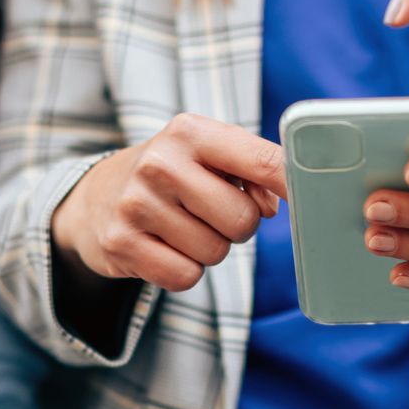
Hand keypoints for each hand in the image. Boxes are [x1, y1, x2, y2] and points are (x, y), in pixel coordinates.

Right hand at [52, 114, 285, 292]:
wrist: (95, 198)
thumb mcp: (208, 155)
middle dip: (238, 226)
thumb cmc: (172, 175)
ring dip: (209, 249)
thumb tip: (279, 204)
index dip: (294, 185)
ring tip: (182, 227)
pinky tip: (165, 247)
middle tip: (211, 214)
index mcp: (190, 132)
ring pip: (216, 252)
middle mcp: (160, 163)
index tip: (313, 196)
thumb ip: (252, 171)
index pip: (263, 161)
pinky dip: (184, 271)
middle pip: (244, 220)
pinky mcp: (121, 244)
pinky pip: (186, 277)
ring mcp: (136, 204)